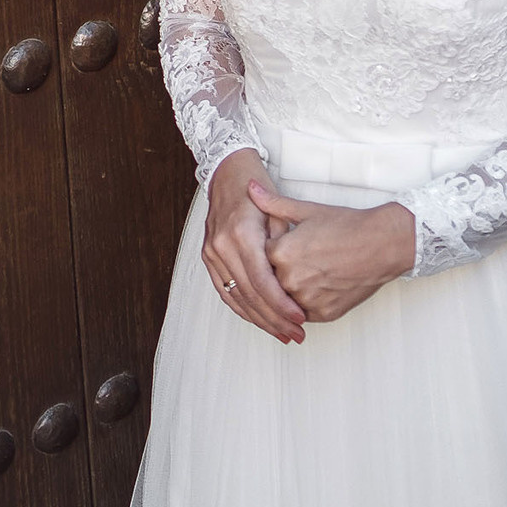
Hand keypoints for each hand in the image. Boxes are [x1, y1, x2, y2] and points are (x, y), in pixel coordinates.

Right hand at [204, 151, 305, 342]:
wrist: (228, 172)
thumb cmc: (258, 186)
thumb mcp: (279, 210)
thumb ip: (284, 245)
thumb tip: (295, 281)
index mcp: (241, 234)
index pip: (262, 281)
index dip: (281, 304)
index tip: (299, 319)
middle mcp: (222, 246)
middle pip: (249, 295)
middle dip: (274, 319)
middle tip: (296, 334)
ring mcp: (211, 253)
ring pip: (236, 297)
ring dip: (259, 320)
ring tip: (282, 334)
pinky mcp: (207, 257)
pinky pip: (224, 291)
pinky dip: (242, 309)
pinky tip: (260, 320)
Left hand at [252, 183, 415, 323]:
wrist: (383, 244)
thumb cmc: (348, 226)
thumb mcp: (307, 211)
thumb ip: (273, 203)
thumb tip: (250, 188)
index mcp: (282, 253)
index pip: (261, 257)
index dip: (274, 250)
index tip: (288, 244)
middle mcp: (290, 279)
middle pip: (272, 279)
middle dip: (281, 271)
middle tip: (306, 258)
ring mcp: (307, 299)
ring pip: (286, 299)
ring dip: (292, 289)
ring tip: (314, 271)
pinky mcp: (323, 314)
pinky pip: (303, 313)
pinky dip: (307, 303)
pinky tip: (320, 285)